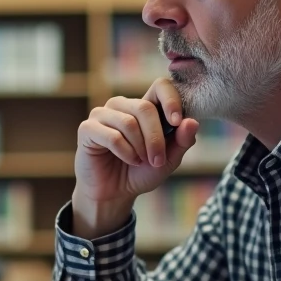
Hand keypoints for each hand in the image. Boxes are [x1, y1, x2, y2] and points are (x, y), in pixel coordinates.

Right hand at [73, 77, 198, 237]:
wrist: (114, 194)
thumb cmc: (141, 172)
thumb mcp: (168, 160)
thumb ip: (182, 141)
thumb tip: (193, 122)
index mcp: (145, 107)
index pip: (160, 86)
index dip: (171, 99)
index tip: (177, 121)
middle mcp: (123, 105)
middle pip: (145, 108)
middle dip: (156, 138)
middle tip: (157, 160)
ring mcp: (103, 114)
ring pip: (129, 122)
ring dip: (140, 147)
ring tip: (140, 162)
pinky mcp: (87, 128)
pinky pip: (112, 136)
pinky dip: (125, 152)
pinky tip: (128, 160)